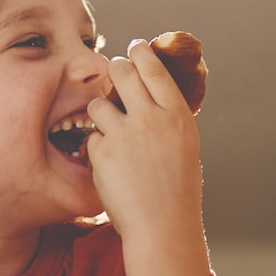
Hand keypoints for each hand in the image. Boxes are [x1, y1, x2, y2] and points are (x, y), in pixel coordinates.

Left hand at [87, 40, 211, 275]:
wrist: (162, 228)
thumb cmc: (176, 193)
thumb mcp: (184, 148)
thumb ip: (168, 120)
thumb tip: (151, 95)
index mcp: (178, 117)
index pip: (155, 71)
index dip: (142, 54)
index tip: (135, 47)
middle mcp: (153, 119)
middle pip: (123, 73)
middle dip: (115, 69)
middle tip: (112, 71)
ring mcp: (126, 134)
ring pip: (99, 104)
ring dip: (99, 113)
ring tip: (109, 132)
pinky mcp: (103, 152)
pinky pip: (91, 136)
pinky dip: (95, 147)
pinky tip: (107, 164)